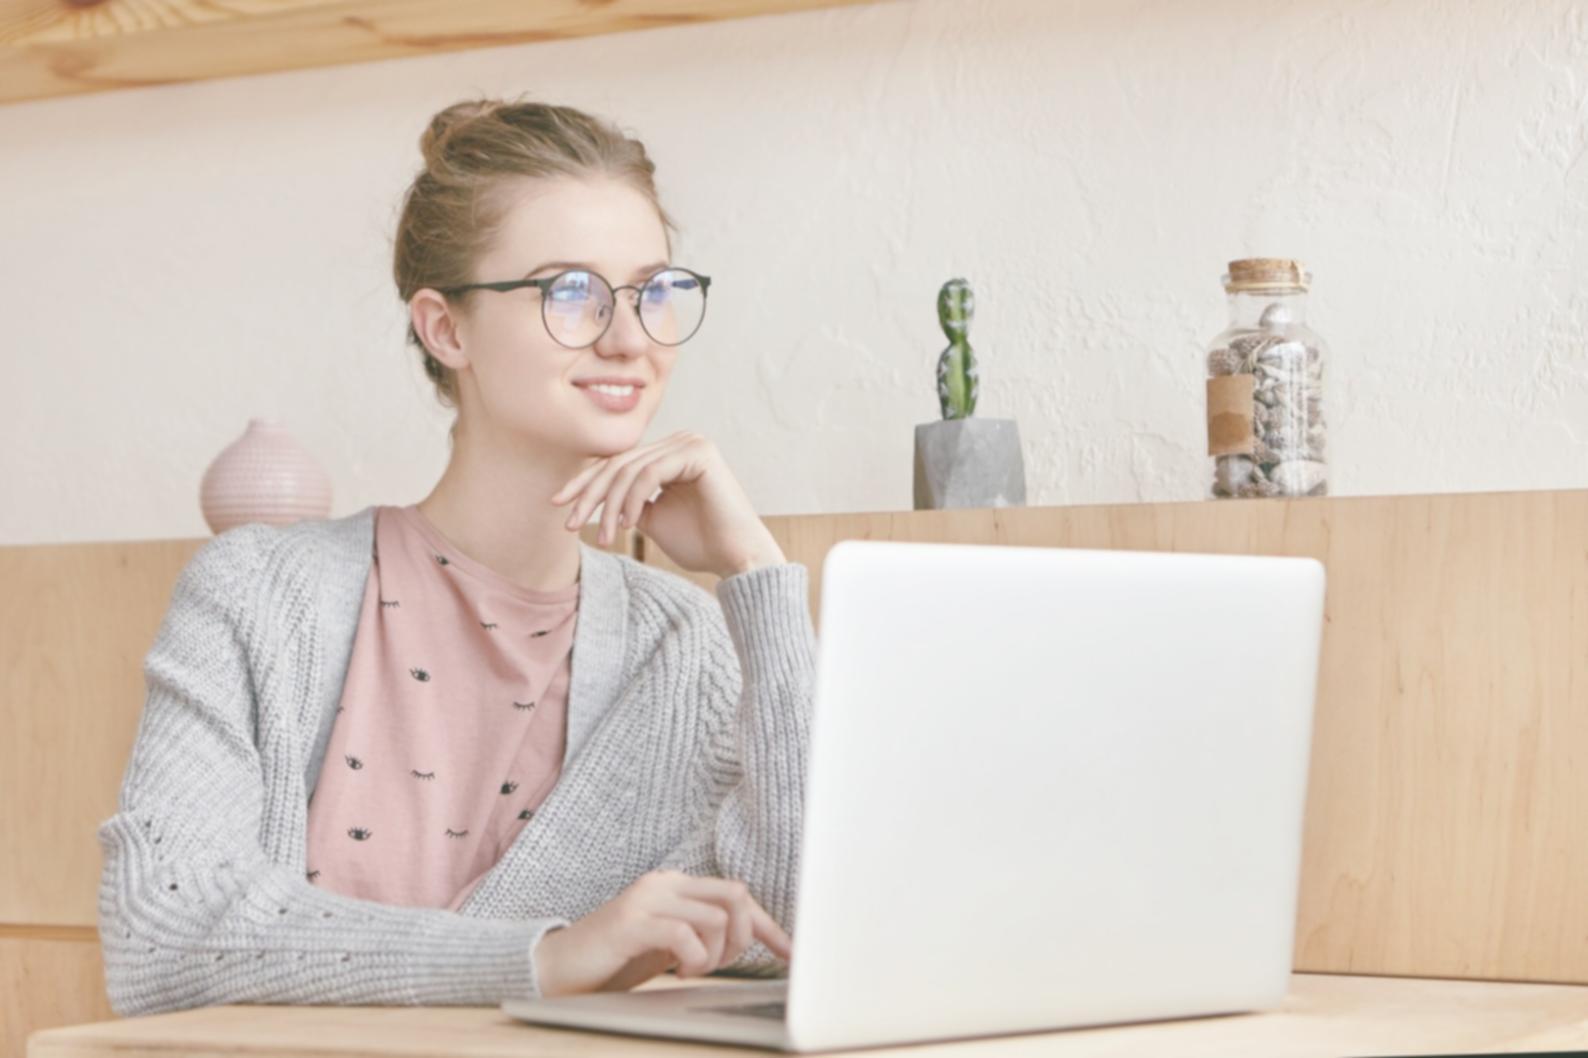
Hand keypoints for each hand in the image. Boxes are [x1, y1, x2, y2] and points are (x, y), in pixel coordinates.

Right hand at [532, 869, 792, 996]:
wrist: (556, 968)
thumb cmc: (615, 960)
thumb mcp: (668, 945)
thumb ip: (700, 933)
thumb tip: (747, 937)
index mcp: (676, 885)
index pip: (737, 895)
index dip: (769, 927)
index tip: (790, 954)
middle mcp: (664, 883)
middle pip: (736, 895)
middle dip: (744, 938)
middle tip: (720, 965)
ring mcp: (647, 899)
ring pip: (716, 917)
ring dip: (716, 954)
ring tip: (692, 971)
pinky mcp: (631, 922)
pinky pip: (685, 934)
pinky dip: (694, 959)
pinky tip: (678, 972)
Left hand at [550, 430, 784, 576]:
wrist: (736, 558)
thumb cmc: (701, 543)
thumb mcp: (652, 520)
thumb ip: (629, 502)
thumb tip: (597, 498)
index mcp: (670, 453)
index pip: (618, 462)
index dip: (585, 483)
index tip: (559, 505)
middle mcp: (681, 441)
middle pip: (619, 462)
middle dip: (590, 494)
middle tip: (570, 522)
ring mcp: (690, 443)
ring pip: (630, 469)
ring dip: (611, 504)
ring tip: (606, 535)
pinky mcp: (699, 452)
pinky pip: (650, 473)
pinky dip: (633, 499)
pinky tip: (629, 524)